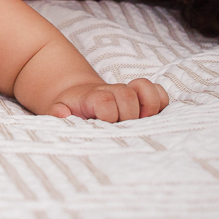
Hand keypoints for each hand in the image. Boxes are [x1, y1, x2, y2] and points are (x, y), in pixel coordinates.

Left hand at [49, 78, 168, 121]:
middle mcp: (113, 91)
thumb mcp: (59, 111)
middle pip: (128, 96)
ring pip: (147, 90)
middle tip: (121, 129)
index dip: (108, 115)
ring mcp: (129, 92)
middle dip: (128, 116)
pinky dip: (160, 104)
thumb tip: (61, 113)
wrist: (80, 98)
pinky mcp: (143, 96)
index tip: (103, 125)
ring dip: (148, 108)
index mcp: (92, 97)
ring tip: (140, 123)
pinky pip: (160, 93)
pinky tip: (150, 118)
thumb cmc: (71, 111)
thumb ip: (58, 113)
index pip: (105, 101)